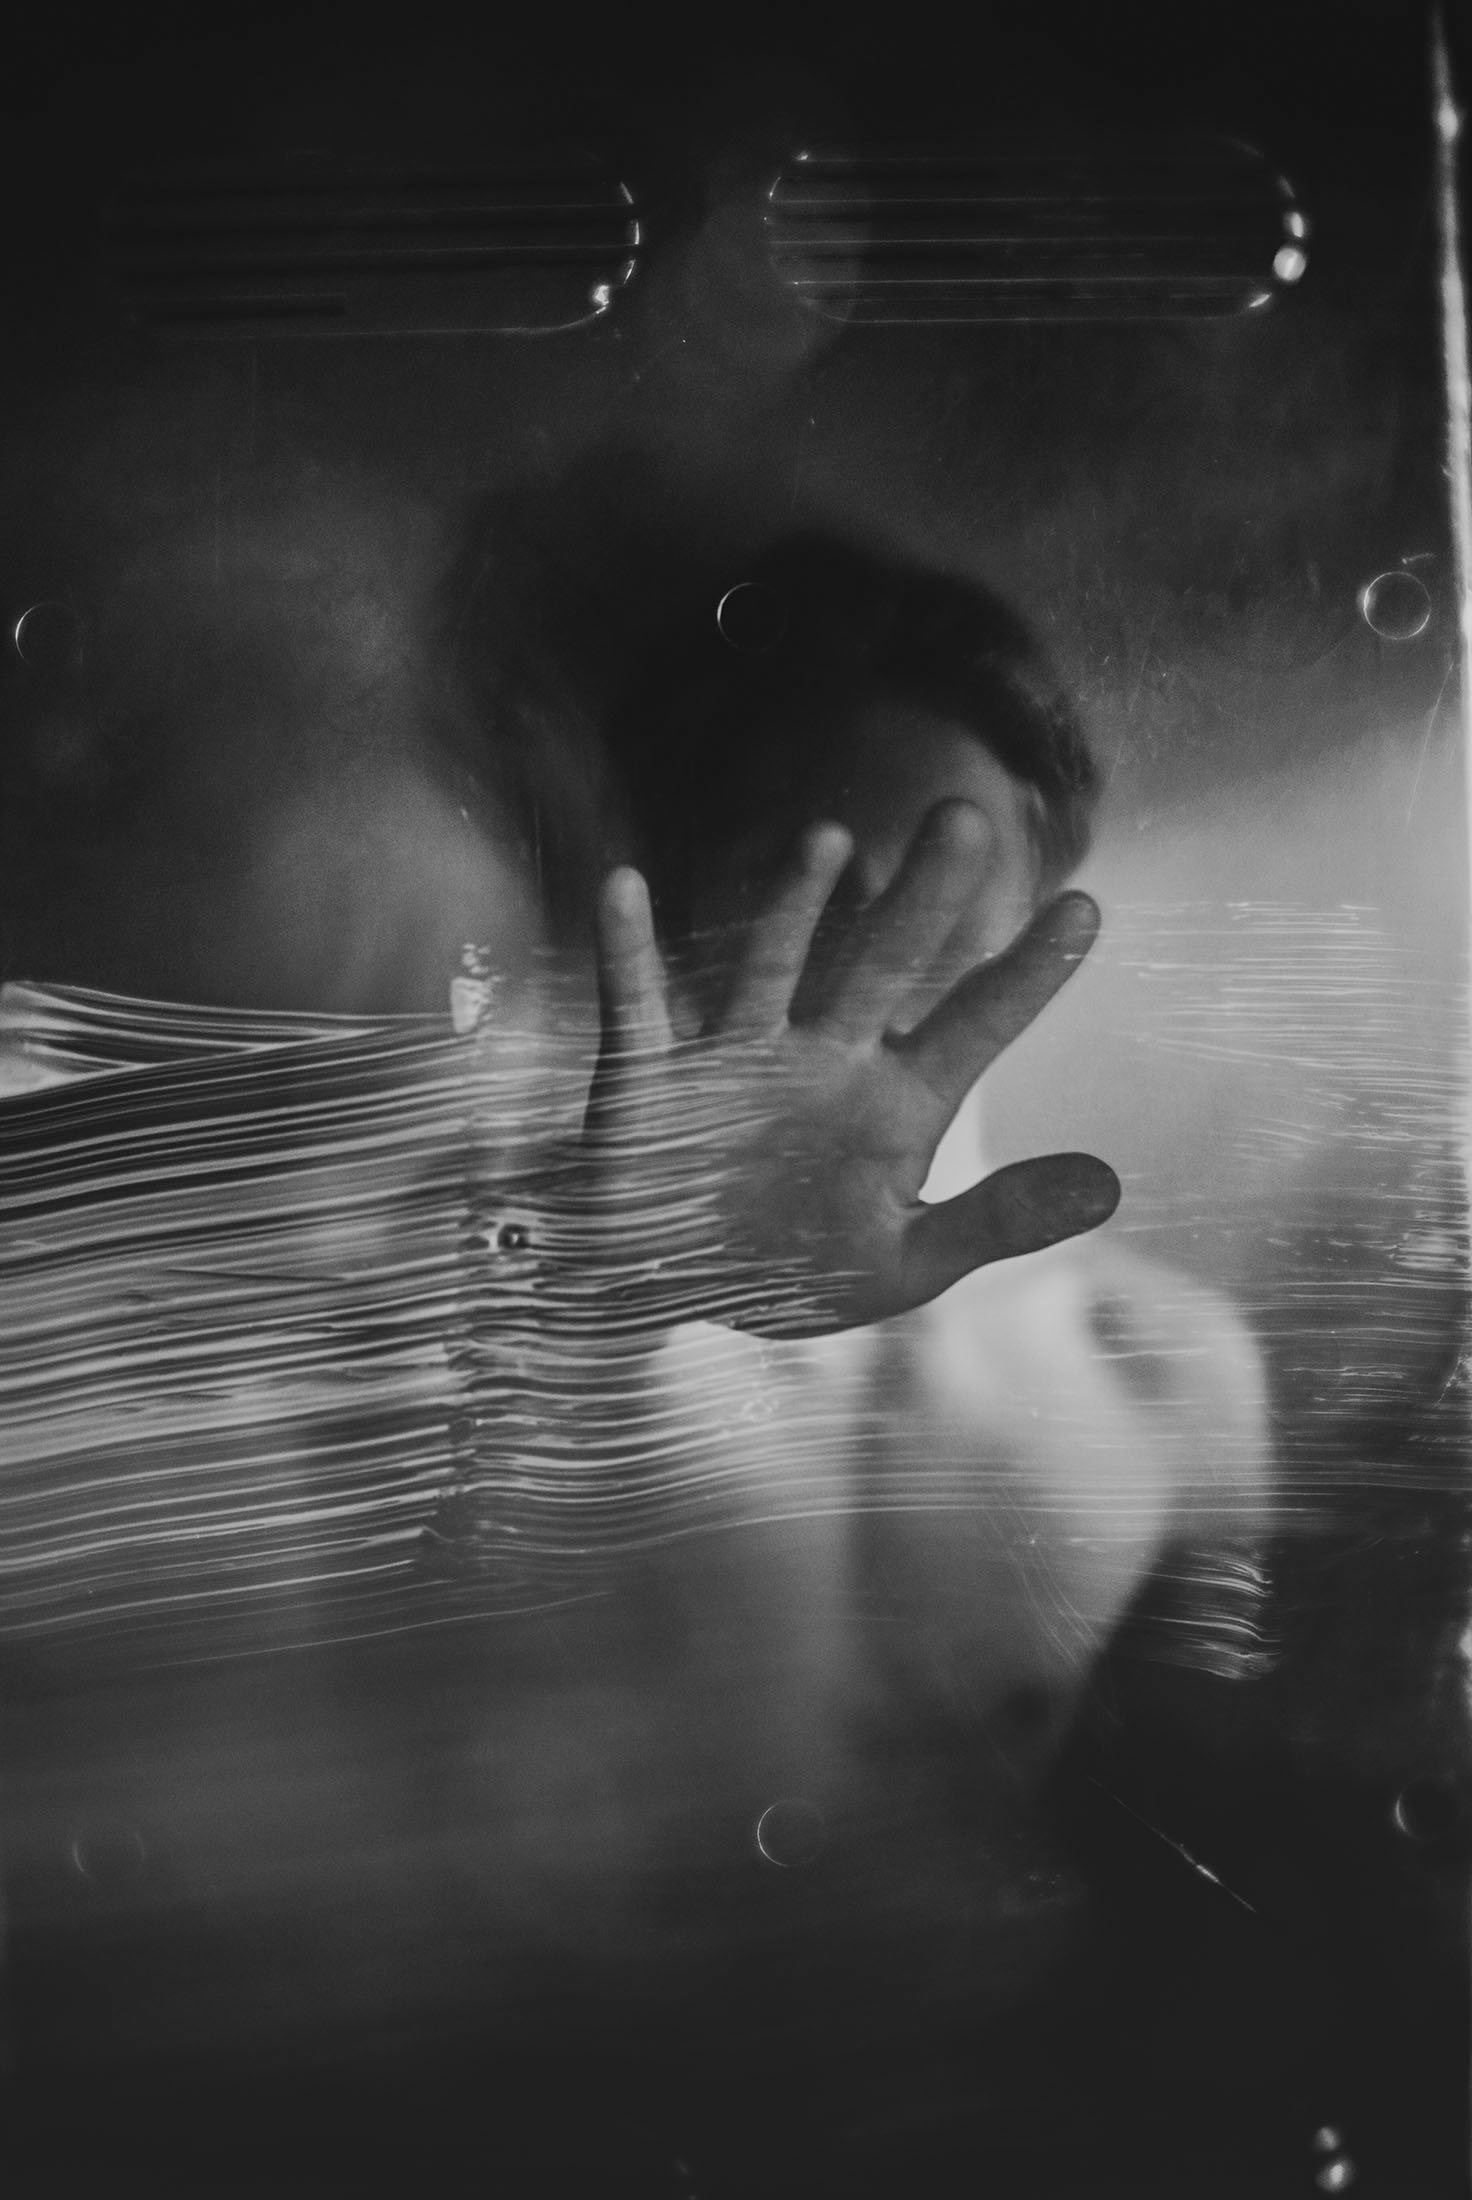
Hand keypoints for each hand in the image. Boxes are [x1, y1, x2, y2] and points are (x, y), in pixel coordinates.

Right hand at [583, 800, 1118, 1337]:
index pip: (975, 1025)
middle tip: (966, 817)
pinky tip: (626, 884)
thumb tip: (1109, 1188)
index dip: (1028, 973)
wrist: (669, 1286)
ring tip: (828, 840)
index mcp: (895, 1103)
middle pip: (883, 965)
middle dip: (923, 898)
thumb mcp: (906, 1261)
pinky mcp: (650, 1075)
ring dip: (793, 907)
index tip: (1086, 907)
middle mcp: (824, 1060)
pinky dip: (628, 950)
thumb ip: (999, 1221)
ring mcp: (736, 1058)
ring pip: (771, 967)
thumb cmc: (795, 1268)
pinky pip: (637, 1005)